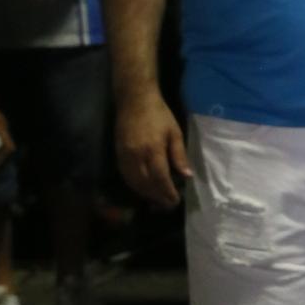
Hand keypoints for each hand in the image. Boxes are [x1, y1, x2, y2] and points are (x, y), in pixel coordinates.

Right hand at [117, 92, 191, 206]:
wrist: (134, 100)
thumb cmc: (159, 114)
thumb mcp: (175, 133)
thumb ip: (179, 155)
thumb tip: (187, 175)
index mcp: (153, 150)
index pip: (160, 178)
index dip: (167, 192)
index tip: (175, 200)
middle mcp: (137, 155)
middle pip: (146, 183)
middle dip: (157, 196)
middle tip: (167, 204)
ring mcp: (125, 155)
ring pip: (134, 182)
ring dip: (145, 193)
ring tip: (156, 200)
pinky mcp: (118, 153)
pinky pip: (125, 175)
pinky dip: (134, 185)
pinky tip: (142, 189)